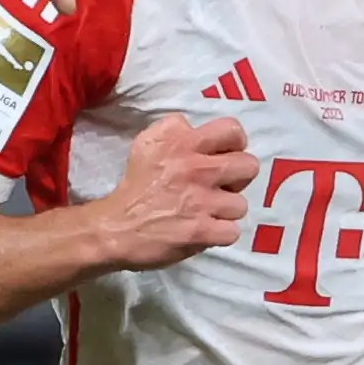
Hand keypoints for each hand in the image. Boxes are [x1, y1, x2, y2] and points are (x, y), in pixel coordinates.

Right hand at [96, 115, 257, 270]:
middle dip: (238, 178)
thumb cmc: (135, 185)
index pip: (232, 129)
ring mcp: (200, 200)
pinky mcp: (201, 231)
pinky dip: (219, 234)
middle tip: (220, 186)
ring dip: (225, 211)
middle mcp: (194, 166)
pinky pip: (232, 231)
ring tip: (206, 212)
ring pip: (241, 204)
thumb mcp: (148, 143)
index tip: (223, 156)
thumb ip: (177, 132)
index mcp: (180, 140)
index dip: (234, 145)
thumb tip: (202, 132)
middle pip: (249, 165)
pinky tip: (204, 230)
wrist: (114, 228)